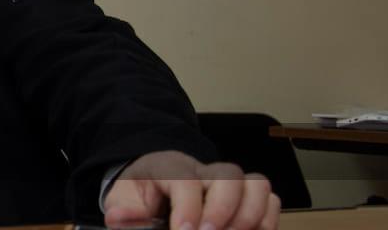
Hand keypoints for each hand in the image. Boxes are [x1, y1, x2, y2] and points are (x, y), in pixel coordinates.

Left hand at [102, 151, 280, 229]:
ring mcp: (228, 183)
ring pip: (256, 184)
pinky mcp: (244, 198)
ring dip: (250, 215)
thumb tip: (117, 219)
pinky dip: (267, 220)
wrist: (153, 184)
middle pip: (229, 175)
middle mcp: (204, 171)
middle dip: (224, 210)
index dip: (189, 208)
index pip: (186, 180)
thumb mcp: (123, 199)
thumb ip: (124, 212)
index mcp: (170, 167)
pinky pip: (270, 200)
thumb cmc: (140, 194)